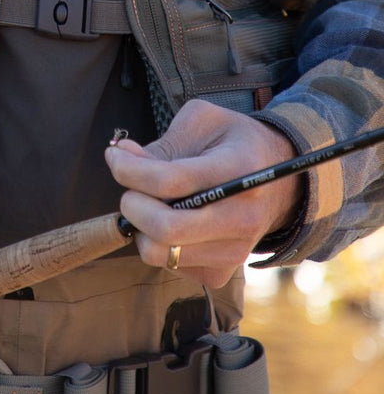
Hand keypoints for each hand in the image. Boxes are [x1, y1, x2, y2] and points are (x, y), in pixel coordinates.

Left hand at [104, 99, 300, 287]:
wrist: (279, 185)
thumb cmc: (233, 144)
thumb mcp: (204, 121)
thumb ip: (162, 142)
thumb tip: (122, 155)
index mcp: (239, 172)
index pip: (171, 182)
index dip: (130, 169)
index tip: (114, 155)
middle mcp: (242, 218)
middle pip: (165, 228)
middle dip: (131, 203)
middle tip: (130, 186)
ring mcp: (235, 252)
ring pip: (160, 252)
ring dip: (139, 225)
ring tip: (149, 202)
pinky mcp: (221, 272)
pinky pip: (168, 263)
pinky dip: (156, 240)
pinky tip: (169, 218)